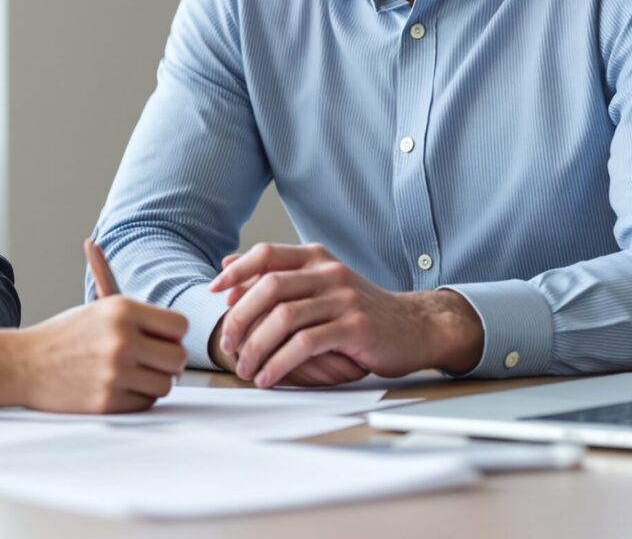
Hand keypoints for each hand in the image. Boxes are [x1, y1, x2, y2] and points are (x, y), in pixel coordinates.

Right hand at [8, 296, 188, 413]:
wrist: (23, 364)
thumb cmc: (66, 336)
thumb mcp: (99, 309)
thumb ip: (139, 313)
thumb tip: (177, 316)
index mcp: (122, 309)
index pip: (180, 325)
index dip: (172, 335)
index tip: (158, 340)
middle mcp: (121, 338)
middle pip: (179, 358)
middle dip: (167, 362)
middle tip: (150, 361)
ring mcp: (114, 372)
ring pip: (165, 384)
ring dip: (152, 382)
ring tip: (129, 374)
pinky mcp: (107, 401)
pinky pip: (145, 403)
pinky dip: (136, 398)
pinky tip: (115, 387)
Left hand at [208, 243, 482, 387]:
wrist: (417, 327)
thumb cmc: (361, 311)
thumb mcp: (322, 285)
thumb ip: (281, 278)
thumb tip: (228, 273)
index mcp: (317, 259)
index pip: (266, 254)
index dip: (236, 271)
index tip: (214, 293)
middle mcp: (329, 273)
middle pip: (269, 287)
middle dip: (240, 318)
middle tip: (228, 345)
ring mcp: (343, 299)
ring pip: (284, 318)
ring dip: (256, 347)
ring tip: (245, 369)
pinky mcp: (355, 328)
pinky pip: (305, 344)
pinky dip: (279, 363)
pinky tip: (268, 377)